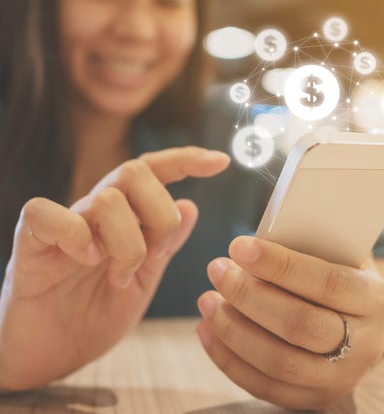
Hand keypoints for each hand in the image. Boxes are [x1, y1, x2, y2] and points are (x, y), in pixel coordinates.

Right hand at [0, 147, 229, 390]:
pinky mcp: (31, 242)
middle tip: (156, 255)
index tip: (221, 161)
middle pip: (135, 171)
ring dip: (127, 243)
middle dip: (161, 214)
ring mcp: (64, 223)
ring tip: (121, 277)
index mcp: (124, 217)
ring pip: (106, 198)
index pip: (154, 171)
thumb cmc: (95, 315)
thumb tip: (191, 205)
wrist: (50, 356)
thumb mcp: (144, 280)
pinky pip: (47, 214)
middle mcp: (95, 211)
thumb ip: (164, 245)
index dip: (186, 160)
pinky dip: (76, 236)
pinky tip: (87, 261)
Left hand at [197, 236, 383, 410]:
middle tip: (217, 269)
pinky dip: (229, 359)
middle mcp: (365, 344)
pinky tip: (207, 330)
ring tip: (207, 300)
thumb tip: (252, 243)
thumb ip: (305, 243)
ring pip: (279, 362)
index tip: (239, 247)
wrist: (358, 319)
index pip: (327, 282)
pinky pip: (265, 386)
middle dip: (249, 296)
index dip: (280, 265)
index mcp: (374, 297)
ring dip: (233, 330)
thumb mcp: (335, 250)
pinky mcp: (314, 398)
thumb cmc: (337, 272)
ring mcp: (341, 378)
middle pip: (300, 326)